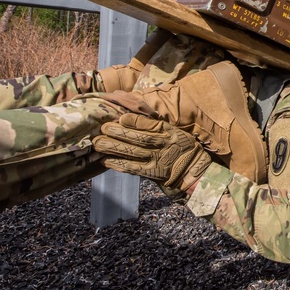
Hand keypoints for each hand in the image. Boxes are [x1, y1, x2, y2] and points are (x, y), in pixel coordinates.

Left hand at [94, 113, 212, 189]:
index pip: (150, 125)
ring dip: (113, 148)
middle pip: (138, 138)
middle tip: (102, 128)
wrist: (192, 170)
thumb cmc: (180, 146)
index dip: (135, 122)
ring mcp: (155, 160)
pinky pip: (132, 168)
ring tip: (98, 143)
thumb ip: (155, 124)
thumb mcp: (174, 131)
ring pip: (132, 152)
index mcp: (168, 133)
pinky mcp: (151, 173)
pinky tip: (105, 160)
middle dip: (118, 133)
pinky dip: (118, 164)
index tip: (120, 117)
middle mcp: (161, 146)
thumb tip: (129, 116)